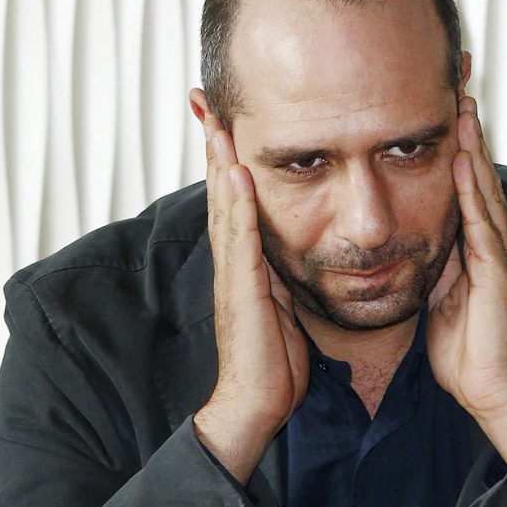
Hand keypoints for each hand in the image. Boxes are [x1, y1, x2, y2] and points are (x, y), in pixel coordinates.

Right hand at [191, 94, 308, 482]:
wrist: (257, 408)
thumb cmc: (275, 365)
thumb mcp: (285, 309)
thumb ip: (285, 277)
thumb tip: (302, 252)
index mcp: (245, 264)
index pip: (234, 199)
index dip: (228, 158)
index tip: (223, 117)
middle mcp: (232, 263)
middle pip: (220, 191)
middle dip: (213, 145)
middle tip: (205, 98)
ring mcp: (233, 275)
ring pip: (224, 206)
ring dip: (220, 161)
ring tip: (217, 119)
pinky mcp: (241, 293)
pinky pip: (240, 240)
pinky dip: (237, 205)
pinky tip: (237, 174)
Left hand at [427, 96, 506, 463]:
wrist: (493, 394)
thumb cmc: (467, 354)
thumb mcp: (439, 299)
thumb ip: (433, 265)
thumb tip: (411, 241)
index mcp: (476, 248)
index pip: (465, 186)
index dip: (456, 145)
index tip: (443, 105)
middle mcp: (493, 244)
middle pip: (480, 175)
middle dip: (471, 130)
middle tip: (461, 84)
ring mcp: (500, 257)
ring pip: (487, 190)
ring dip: (475, 147)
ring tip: (463, 105)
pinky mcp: (499, 276)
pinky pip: (485, 226)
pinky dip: (475, 193)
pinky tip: (465, 164)